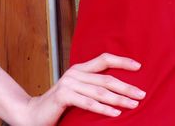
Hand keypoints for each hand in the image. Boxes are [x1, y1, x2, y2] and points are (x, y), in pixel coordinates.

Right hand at [14, 53, 144, 125]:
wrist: (33, 114)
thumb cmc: (59, 105)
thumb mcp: (78, 91)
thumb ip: (92, 87)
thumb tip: (118, 89)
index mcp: (80, 69)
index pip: (104, 60)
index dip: (122, 61)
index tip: (139, 66)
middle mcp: (75, 73)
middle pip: (106, 78)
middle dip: (126, 87)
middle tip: (142, 94)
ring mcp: (68, 83)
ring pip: (100, 91)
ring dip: (119, 99)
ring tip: (133, 105)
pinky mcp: (63, 96)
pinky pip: (88, 103)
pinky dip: (103, 109)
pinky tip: (115, 113)